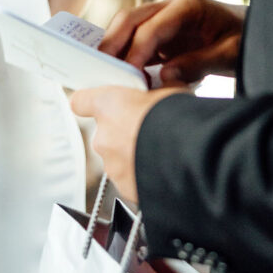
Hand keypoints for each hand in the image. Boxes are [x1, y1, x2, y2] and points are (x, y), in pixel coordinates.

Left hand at [71, 85, 185, 201]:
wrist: (191, 158)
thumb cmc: (177, 122)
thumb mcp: (172, 91)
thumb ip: (161, 88)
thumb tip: (169, 83)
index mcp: (108, 105)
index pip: (81, 101)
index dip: (89, 102)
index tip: (96, 103)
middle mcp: (103, 137)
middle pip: (105, 132)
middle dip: (124, 131)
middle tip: (149, 128)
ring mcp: (112, 166)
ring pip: (118, 157)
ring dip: (133, 154)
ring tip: (161, 150)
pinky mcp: (125, 188)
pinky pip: (130, 179)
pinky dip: (142, 175)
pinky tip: (163, 167)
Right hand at [100, 0, 245, 84]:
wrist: (257, 32)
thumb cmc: (247, 39)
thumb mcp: (230, 53)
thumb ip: (199, 64)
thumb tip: (165, 77)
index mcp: (188, 5)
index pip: (152, 27)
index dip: (136, 51)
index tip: (127, 76)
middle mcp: (172, 7)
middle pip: (131, 19)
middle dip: (112, 43)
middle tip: (98, 69)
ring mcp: (165, 19)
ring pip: (129, 28)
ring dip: (116, 49)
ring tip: (103, 74)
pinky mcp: (164, 35)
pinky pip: (138, 41)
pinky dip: (128, 56)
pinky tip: (121, 75)